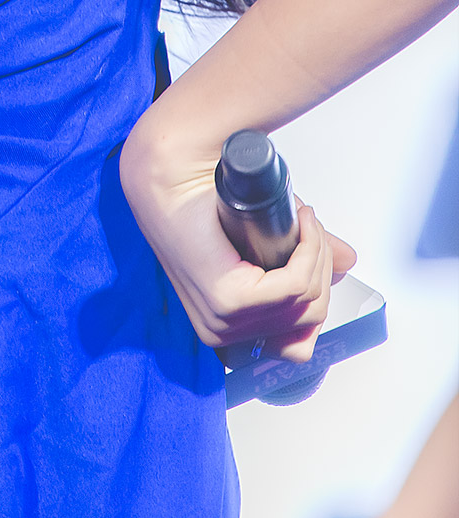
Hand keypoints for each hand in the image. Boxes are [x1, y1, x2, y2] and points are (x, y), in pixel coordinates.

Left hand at [120, 123, 356, 362]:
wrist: (171, 173)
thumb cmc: (207, 202)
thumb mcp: (267, 238)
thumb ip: (304, 257)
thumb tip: (346, 260)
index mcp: (227, 328)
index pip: (297, 344)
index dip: (318, 297)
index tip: (317, 253)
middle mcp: (223, 333)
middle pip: (309, 322)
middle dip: (321, 270)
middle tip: (309, 227)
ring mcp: (223, 321)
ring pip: (306, 303)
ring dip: (316, 256)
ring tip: (303, 221)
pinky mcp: (227, 300)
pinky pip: (294, 287)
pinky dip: (308, 252)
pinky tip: (300, 223)